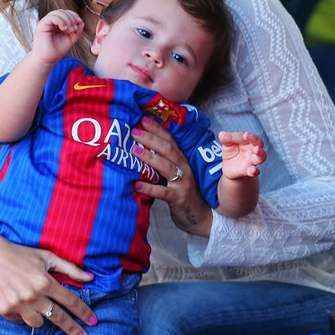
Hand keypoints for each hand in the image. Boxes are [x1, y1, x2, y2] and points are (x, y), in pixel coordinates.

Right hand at [0, 230, 96, 334]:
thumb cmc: (20, 254)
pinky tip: (19, 300)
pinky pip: (21, 321)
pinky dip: (24, 314)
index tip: (94, 322)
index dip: (84, 312)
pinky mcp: (5, 310)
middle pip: (59, 318)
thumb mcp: (46, 256)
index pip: (71, 301)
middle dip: (73, 330)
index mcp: (45, 281)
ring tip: (36, 304)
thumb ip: (70, 268)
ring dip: (42, 317)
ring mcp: (18, 304)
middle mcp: (33, 295)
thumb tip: (90, 277)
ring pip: (38, 323)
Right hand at [33, 10, 83, 64]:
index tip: (79, 24)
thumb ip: (77, 31)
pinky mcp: (42, 25)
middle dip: (71, 18)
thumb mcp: (71, 39)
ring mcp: (46, 22)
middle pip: (63, 11)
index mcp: (57, 24)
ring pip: (58, 12)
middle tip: (74, 29)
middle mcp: (51, 22)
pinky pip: (52, 17)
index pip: (66, 13)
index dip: (74, 16)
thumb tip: (81, 22)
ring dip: (67, 19)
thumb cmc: (57, 51)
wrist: (48, 59)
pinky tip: (64, 29)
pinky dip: (60, 21)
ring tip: (70, 30)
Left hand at [132, 116, 211, 235]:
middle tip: (134, 131)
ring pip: (166, 167)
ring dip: (149, 157)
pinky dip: (149, 188)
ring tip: (134, 151)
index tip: (143, 119)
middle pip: (167, 149)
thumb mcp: (176, 173)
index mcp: (182, 159)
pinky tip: (136, 185)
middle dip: (150, 138)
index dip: (157, 129)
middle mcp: (184, 168)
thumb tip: (140, 148)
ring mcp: (183, 183)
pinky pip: (163, 192)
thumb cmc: (183, 192)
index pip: (170, 140)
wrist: (200, 215)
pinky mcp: (179, 198)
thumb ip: (163, 161)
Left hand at [219, 131, 265, 178]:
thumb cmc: (231, 152)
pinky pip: (254, 172)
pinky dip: (255, 171)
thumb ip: (226, 139)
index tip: (244, 135)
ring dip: (260, 153)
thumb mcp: (227, 144)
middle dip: (254, 139)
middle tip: (248, 137)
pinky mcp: (248, 171)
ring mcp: (252, 161)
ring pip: (261, 157)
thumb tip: (222, 135)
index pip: (249, 136)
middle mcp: (253, 150)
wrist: (229, 168)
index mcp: (249, 141)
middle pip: (259, 143)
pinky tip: (253, 170)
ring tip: (257, 151)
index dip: (246, 136)